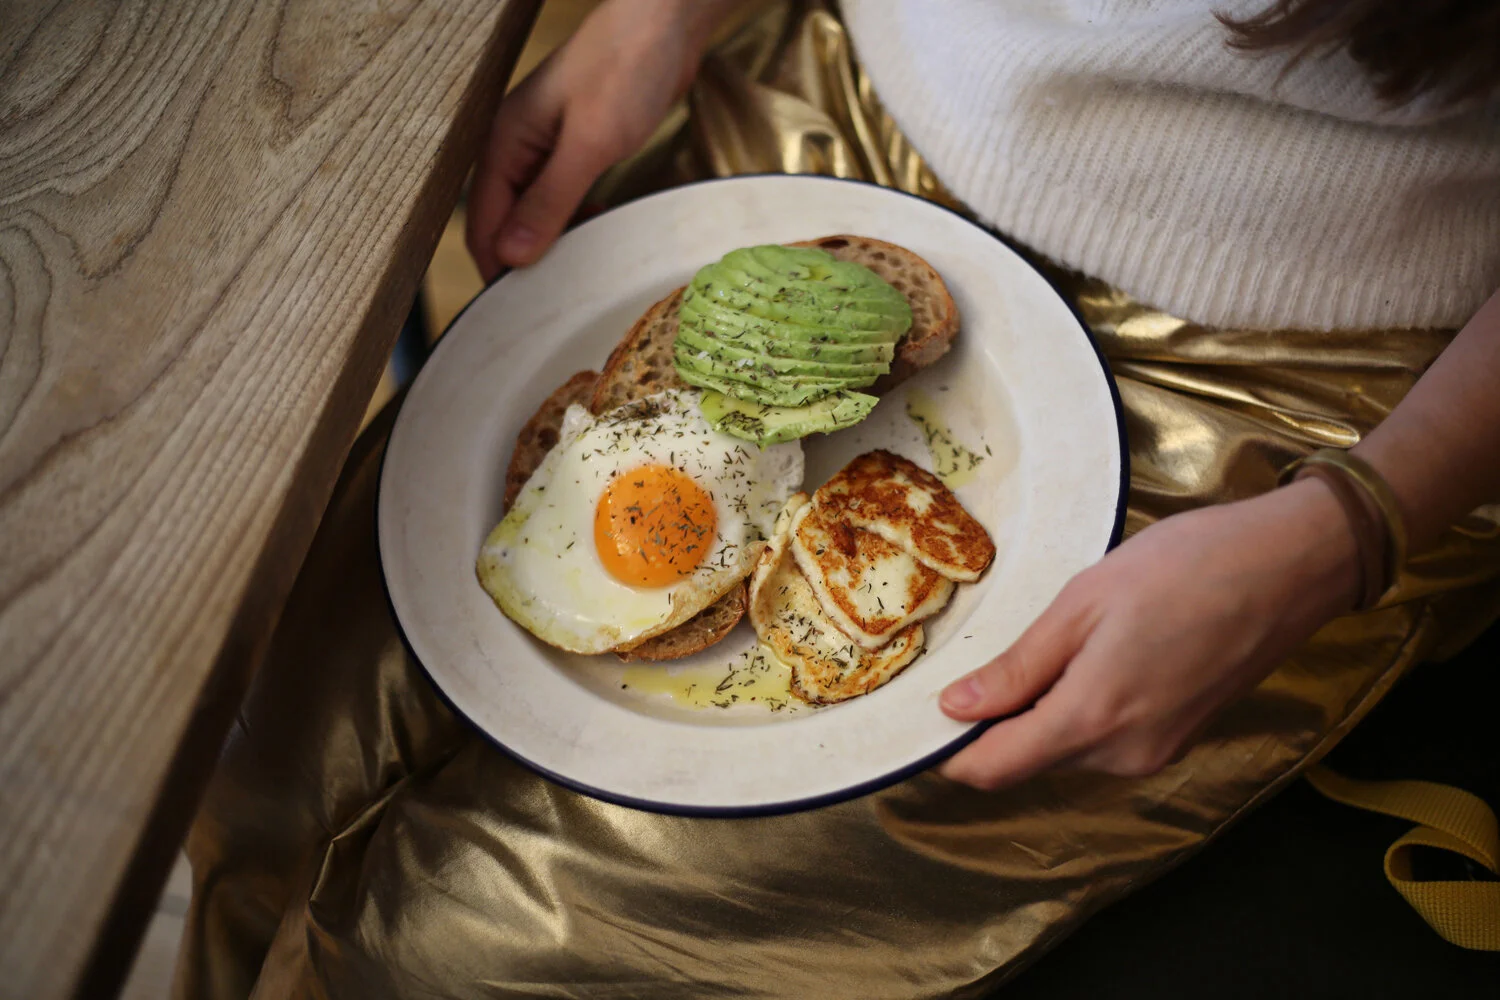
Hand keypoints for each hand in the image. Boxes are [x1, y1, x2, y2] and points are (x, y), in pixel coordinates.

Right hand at [466, 0, 724, 278]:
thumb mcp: (590, 142)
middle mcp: (516, 147)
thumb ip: (550, 200)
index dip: (498, 271)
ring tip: (583, 258)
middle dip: (526, 261)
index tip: (522, 311)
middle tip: (559, 295)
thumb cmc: (625, 68)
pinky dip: (575, 216)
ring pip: (534, 213)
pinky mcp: (573, 147)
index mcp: (504, 142)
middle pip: (505, 224)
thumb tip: (512, 256)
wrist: (663, 24)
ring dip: (554, 240)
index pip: (483, 226)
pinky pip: (561, 196)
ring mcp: (544, 148)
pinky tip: (599, 220)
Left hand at [938, 478, 1360, 789]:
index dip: (948, 752)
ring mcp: (1155, 751)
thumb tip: (957, 708)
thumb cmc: (1185, 568)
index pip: (992, 769)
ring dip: (1040, 712)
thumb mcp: (1083, 603)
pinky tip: (1092, 653)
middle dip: (994, 723)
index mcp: (1090, 720)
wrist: (1290, 567)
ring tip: (1051, 641)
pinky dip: (1080, 708)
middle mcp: (1121, 754)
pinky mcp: (1177, 737)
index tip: (922, 718)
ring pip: (1065, 748)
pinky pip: (1104, 737)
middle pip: (1027, 760)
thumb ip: (1019, 667)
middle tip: (979, 657)